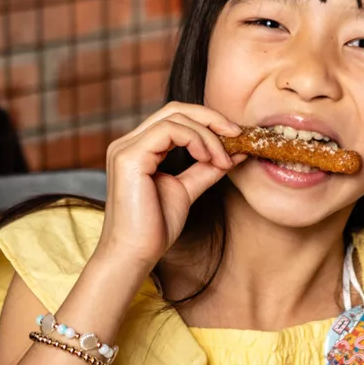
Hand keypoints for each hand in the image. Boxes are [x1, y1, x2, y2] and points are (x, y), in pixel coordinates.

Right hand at [95, 103, 244, 267]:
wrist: (134, 255)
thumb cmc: (155, 229)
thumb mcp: (187, 191)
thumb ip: (206, 169)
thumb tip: (235, 152)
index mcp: (139, 149)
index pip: (175, 118)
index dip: (208, 122)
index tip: (235, 139)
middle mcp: (128, 143)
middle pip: (175, 109)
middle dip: (211, 118)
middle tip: (237, 135)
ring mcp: (126, 148)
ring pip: (175, 117)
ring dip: (208, 135)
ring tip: (222, 160)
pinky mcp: (129, 157)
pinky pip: (169, 130)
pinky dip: (196, 140)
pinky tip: (208, 159)